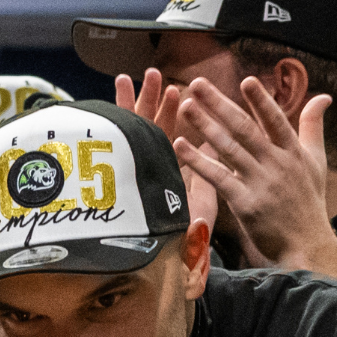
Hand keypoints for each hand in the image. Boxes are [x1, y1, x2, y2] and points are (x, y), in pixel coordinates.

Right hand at [115, 69, 215, 233]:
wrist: (158, 262)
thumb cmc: (179, 242)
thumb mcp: (199, 213)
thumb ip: (207, 190)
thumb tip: (220, 159)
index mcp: (175, 172)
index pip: (180, 137)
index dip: (180, 115)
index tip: (179, 91)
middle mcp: (153, 166)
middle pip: (156, 126)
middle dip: (156, 100)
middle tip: (155, 74)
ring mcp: (135, 164)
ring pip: (137, 127)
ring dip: (140, 100)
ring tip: (141, 75)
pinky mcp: (119, 165)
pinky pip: (119, 137)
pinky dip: (117, 115)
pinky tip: (116, 91)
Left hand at [171, 78, 336, 276]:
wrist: (308, 245)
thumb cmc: (309, 200)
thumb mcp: (317, 161)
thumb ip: (314, 126)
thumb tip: (324, 96)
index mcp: (293, 153)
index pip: (276, 121)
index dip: (262, 101)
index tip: (247, 80)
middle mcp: (277, 164)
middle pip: (244, 129)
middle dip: (219, 104)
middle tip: (197, 83)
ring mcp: (261, 184)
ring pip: (228, 148)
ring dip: (205, 125)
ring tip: (186, 106)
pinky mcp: (245, 203)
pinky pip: (218, 177)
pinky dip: (198, 160)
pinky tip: (181, 145)